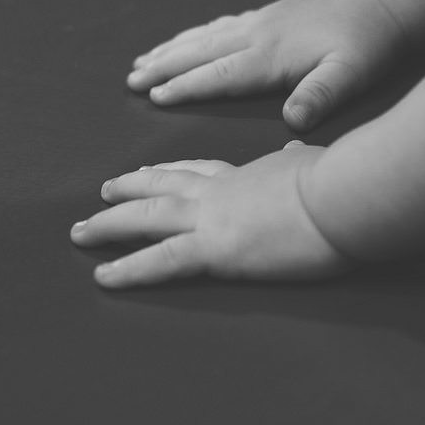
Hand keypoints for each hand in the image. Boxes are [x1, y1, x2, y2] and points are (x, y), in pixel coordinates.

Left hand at [70, 141, 350, 287]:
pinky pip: (161, 260)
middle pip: (163, 186)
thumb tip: (295, 148)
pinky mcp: (216, 249)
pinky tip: (102, 276)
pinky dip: (128, 269)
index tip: (149, 172)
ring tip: (81, 231)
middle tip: (102, 193)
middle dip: (129, 189)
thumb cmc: (340, 180)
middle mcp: (221, 191)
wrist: (343, 192)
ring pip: (148, 216)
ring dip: (110, 223)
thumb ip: (297, 160)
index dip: (171, 171)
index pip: (200, 170)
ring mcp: (213, 217)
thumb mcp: (313, 163)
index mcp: (247, 173)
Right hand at [128, 0, 404, 130]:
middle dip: (163, 66)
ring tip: (143, 59)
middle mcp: (257, 35)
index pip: (219, 75)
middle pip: (200, 52)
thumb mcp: (350, 74)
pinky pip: (220, 24)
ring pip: (205, 36)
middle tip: (130, 80)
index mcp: (270, 56)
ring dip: (172, 48)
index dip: (185, 87)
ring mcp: (260, 21)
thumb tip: (295, 121)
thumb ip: (320, 95)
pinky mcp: (267, 14)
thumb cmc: (366, 47)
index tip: (153, 97)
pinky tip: (188, 38)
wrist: (378, 5)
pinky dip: (196, 34)